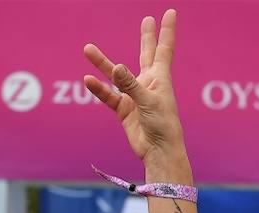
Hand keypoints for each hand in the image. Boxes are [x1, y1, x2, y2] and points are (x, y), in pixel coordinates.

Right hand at [83, 10, 185, 168]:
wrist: (159, 152)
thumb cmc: (163, 127)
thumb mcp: (149, 103)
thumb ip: (131, 85)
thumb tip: (116, 67)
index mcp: (160, 79)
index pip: (164, 49)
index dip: (167, 31)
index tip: (170, 13)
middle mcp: (148, 84)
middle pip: (146, 54)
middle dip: (147, 38)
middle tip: (146, 19)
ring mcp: (135, 96)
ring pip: (117, 74)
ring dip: (103, 62)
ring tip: (87, 48)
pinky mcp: (124, 110)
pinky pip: (108, 96)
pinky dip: (99, 89)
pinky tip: (88, 80)